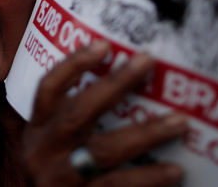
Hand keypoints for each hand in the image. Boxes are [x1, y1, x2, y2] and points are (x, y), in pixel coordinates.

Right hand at [23, 40, 187, 185]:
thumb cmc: (55, 174)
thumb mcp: (49, 144)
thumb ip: (69, 116)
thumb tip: (117, 78)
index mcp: (38, 130)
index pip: (49, 89)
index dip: (73, 65)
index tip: (103, 45)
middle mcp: (45, 152)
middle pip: (79, 113)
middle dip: (115, 85)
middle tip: (147, 62)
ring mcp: (63, 180)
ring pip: (105, 153)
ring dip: (145, 135)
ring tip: (179, 122)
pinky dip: (148, 179)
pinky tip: (174, 171)